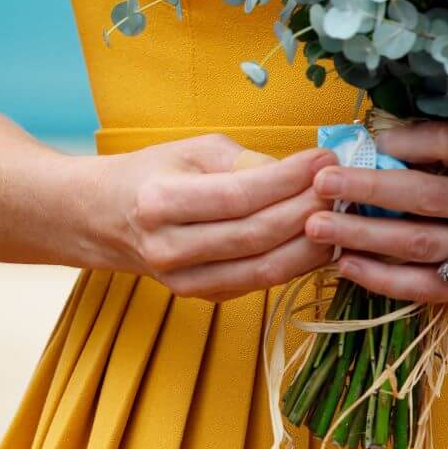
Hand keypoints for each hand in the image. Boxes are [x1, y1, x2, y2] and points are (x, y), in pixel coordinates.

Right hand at [91, 134, 339, 301]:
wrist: (106, 218)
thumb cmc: (153, 173)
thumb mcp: (192, 151)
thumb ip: (244, 163)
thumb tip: (299, 174)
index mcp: (161, 202)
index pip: (238, 195)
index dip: (287, 179)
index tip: (323, 159)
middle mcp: (169, 249)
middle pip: (255, 236)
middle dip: (307, 210)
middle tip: (341, 185)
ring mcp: (184, 282)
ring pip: (263, 269)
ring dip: (309, 244)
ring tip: (340, 216)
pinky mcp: (202, 297)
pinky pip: (257, 284)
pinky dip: (293, 264)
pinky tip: (318, 242)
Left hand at [303, 121, 447, 302]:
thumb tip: (376, 135)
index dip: (404, 141)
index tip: (363, 139)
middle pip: (429, 199)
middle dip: (369, 190)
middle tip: (322, 182)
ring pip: (423, 247)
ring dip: (364, 238)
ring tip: (318, 227)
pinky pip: (429, 287)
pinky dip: (384, 279)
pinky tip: (347, 265)